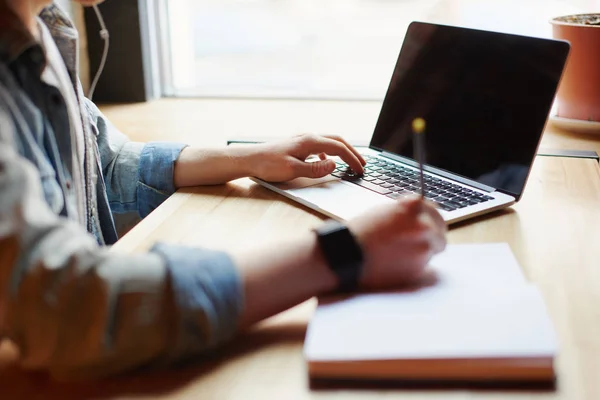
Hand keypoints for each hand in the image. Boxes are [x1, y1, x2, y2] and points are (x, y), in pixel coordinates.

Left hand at [247, 134, 365, 181]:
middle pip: (338, 140)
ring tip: (350, 162)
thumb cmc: (267, 165)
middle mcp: (308, 137)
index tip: (361, 170)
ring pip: (329, 141)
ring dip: (342, 151)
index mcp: (309, 141)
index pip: (339, 148)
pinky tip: (327, 162)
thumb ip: (315, 169)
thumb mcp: (292, 170)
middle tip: (363, 164)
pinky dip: (330, 152)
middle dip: (352, 152)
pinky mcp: (297, 144)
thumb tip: (334, 165)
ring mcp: (302, 139)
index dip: (352, 159)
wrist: (249, 159)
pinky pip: (320, 145)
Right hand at [348, 197, 446, 289]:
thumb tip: (418, 216)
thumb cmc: (361, 232)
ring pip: (432, 249)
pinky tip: (396, 262)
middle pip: (439, 231)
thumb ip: (406, 213)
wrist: (348, 254)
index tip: (428, 222)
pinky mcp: (418, 268)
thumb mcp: (385, 211)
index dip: (430, 217)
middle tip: (419, 241)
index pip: (433, 210)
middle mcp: (423, 227)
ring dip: (421, 250)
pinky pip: (423, 266)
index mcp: (414, 209)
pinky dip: (413, 265)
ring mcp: (423, 249)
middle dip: (432, 235)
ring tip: (398, 252)